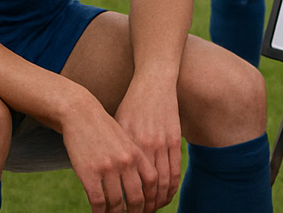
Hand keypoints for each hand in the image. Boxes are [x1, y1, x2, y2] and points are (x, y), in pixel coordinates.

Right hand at [61, 97, 158, 212]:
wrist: (79, 113)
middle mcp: (125, 162)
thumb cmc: (102, 127)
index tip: (147, 209)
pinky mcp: (89, 173)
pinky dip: (99, 212)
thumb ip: (135, 159)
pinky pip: (98, 201)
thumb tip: (142, 185)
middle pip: (136, 198)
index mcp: (137, 153)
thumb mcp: (125, 139)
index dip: (152, 200)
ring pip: (116, 203)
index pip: (152, 184)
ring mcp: (107, 168)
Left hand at [114, 79, 181, 210]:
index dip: (126, 199)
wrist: (153, 82)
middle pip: (146, 187)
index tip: (122, 211)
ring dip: (159, 201)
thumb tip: (108, 171)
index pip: (127, 180)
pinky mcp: (174, 140)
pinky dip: (172, 187)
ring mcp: (161, 143)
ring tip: (152, 210)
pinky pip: (175, 171)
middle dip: (144, 206)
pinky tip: (167, 195)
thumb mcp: (118, 123)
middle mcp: (144, 145)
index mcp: (127, 142)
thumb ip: (117, 146)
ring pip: (163, 182)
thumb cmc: (131, 104)